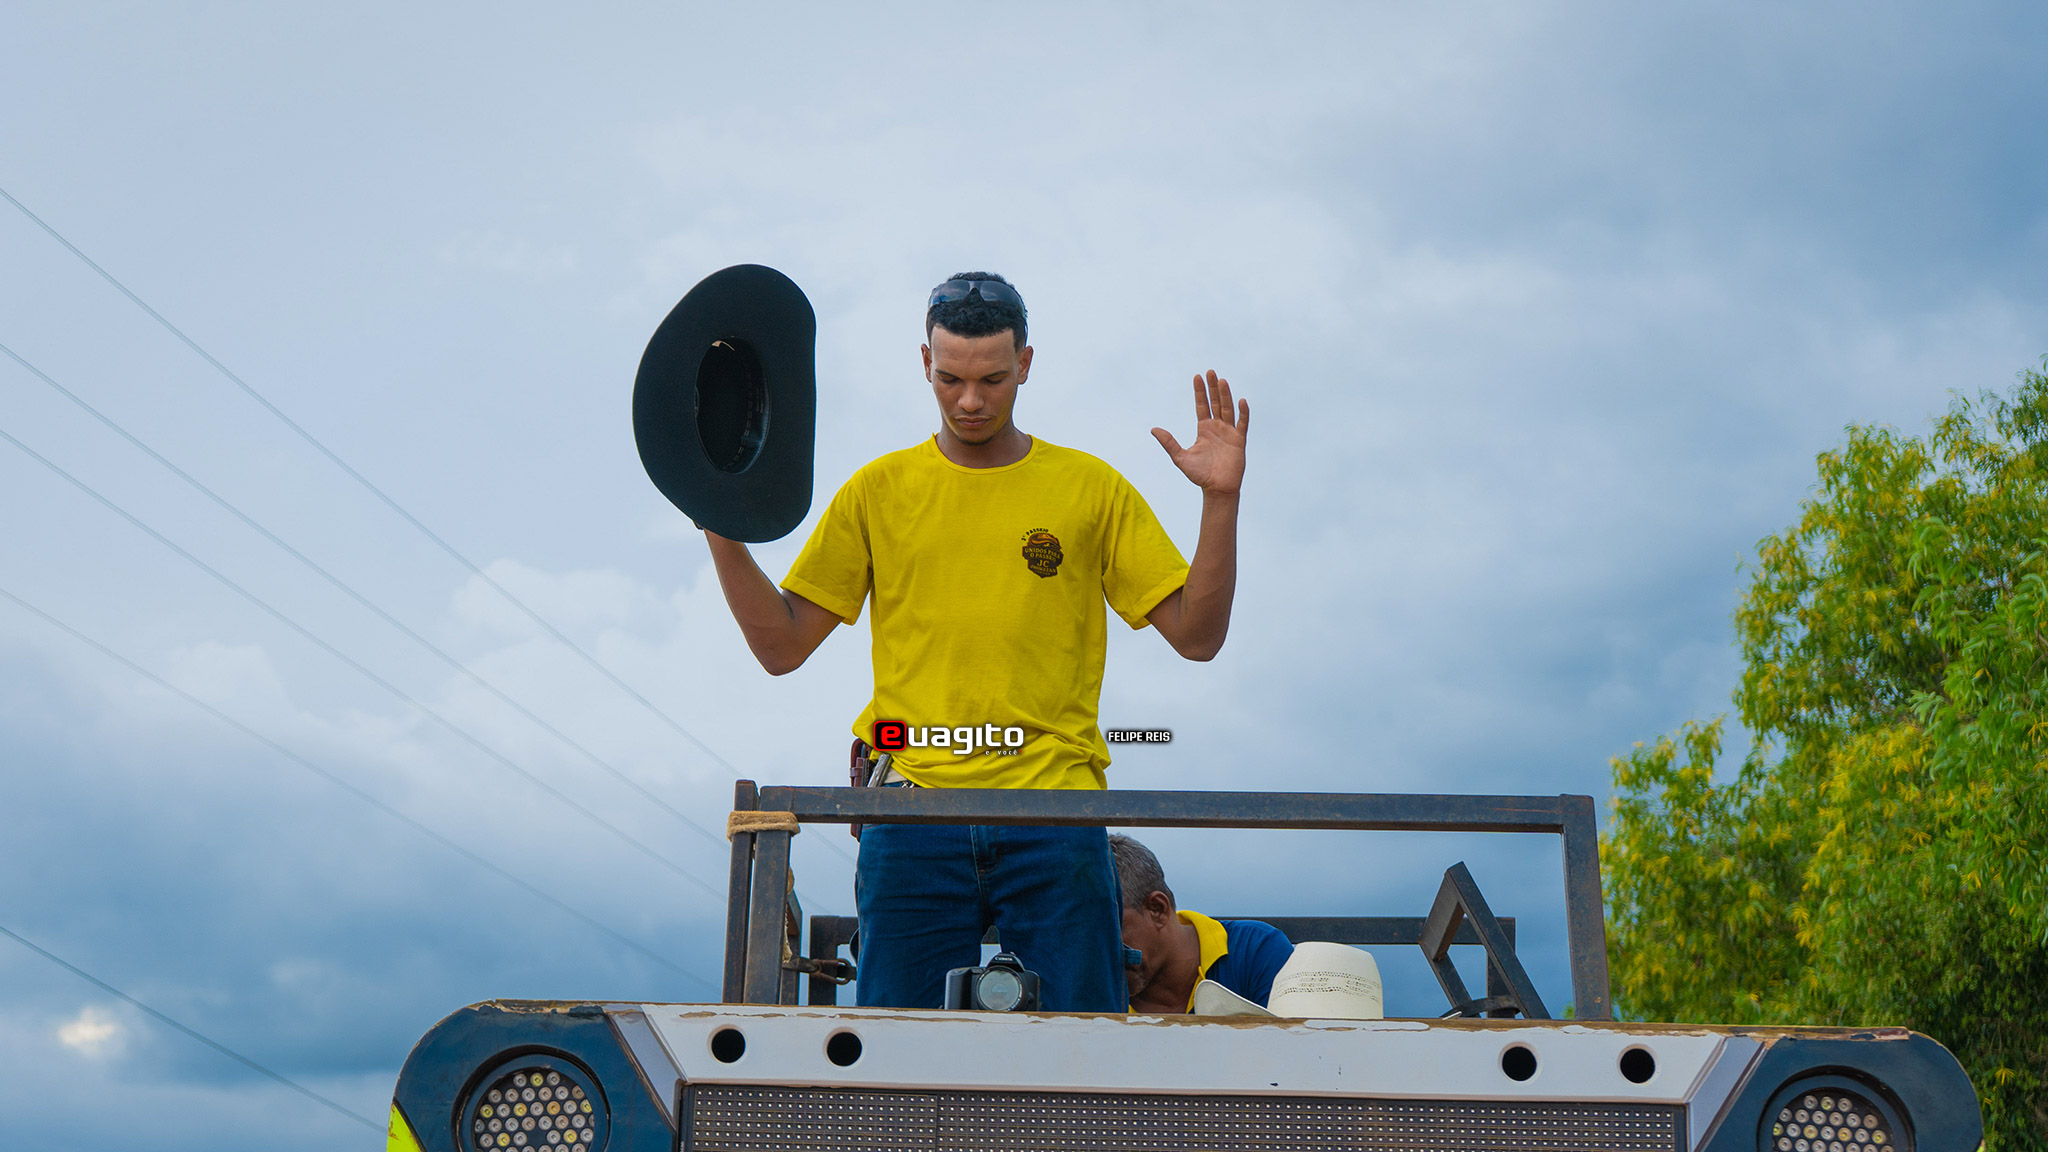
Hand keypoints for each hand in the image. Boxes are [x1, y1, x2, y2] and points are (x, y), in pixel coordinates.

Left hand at [1151, 370, 1248, 495]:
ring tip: (1222, 381)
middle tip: (1210, 372)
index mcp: (1204, 429)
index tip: (1197, 376)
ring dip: (1225, 395)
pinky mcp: (1239, 440)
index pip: (1202, 406)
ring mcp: (1229, 432)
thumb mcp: (1180, 457)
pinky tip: (1241, 401)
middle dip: (1213, 388)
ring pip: (1227, 409)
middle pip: (1215, 403)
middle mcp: (1217, 427)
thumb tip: (1153, 429)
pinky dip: (1243, 413)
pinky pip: (1242, 424)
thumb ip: (1169, 443)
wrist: (1216, 489)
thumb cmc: (1199, 475)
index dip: (1200, 392)